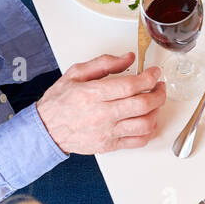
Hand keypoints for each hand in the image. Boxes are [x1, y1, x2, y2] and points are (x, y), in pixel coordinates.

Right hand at [36, 53, 165, 153]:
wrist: (45, 130)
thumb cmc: (59, 102)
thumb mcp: (76, 73)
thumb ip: (104, 63)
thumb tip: (128, 58)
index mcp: (93, 94)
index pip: (131, 86)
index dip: (149, 77)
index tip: (154, 73)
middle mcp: (102, 115)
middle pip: (143, 105)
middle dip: (158, 93)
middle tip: (159, 86)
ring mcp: (107, 132)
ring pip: (145, 124)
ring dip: (157, 111)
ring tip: (154, 102)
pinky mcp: (109, 145)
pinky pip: (138, 141)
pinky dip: (149, 130)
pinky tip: (147, 120)